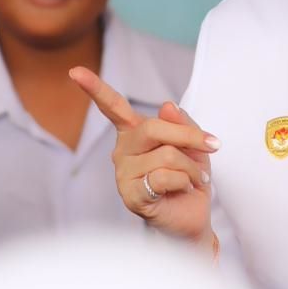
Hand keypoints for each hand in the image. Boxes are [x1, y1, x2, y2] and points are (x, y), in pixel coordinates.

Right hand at [70, 67, 217, 244]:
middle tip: (213, 145)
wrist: (192, 216)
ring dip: (192, 168)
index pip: (113, 107)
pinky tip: (184, 190)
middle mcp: (123, 150)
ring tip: (194, 179)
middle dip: (188, 137)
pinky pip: (164, 177)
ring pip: (165, 155)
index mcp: (134, 133)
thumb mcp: (193, 144)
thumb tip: (166, 106)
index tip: (75, 71)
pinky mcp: (131, 195)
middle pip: (152, 128)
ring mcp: (123, 174)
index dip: (94, 88)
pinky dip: (184, 182)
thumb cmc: (189, 178)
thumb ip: (181, 124)